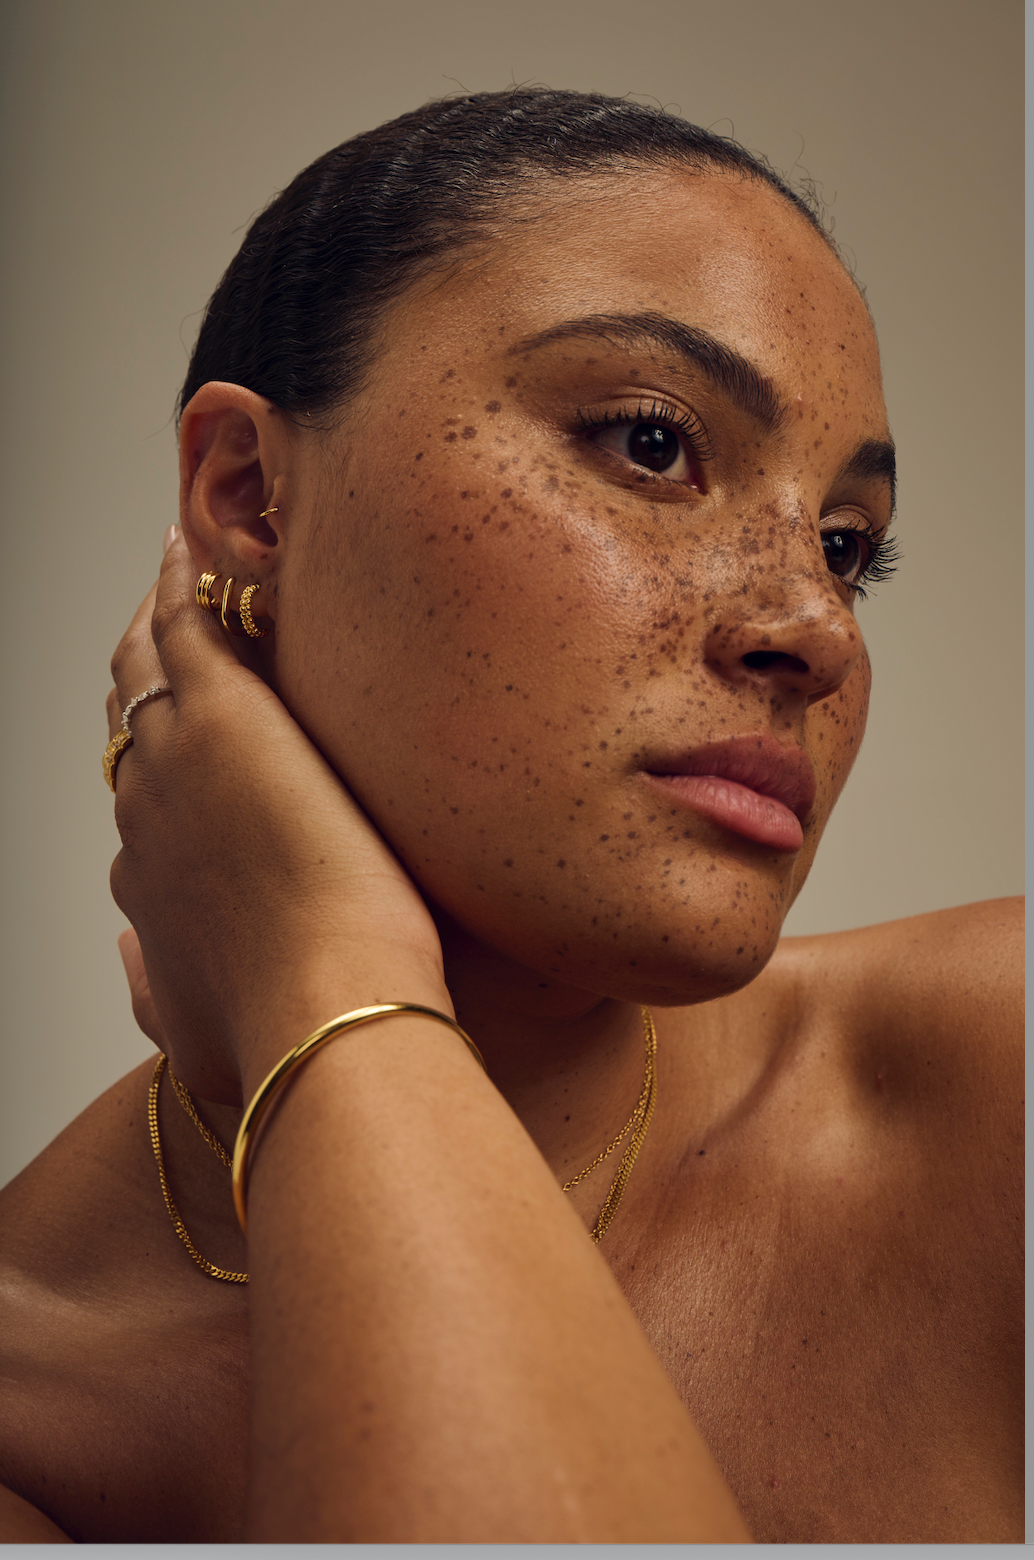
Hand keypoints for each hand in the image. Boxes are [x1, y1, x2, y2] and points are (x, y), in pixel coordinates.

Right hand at [107, 529, 448, 1102]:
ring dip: (155, 622)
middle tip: (170, 638)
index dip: (156, 767)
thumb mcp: (194, 1029)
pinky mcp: (222, 712)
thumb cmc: (282, 1031)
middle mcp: (142, 811)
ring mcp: (174, 756)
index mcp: (146, 879)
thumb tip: (132, 958)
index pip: (139, 804)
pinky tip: (186, 549)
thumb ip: (156, 989)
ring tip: (177, 581)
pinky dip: (178, 583)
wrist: (321, 1007)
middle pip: (128, 724)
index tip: (183, 746)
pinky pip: (182, 621)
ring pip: (144, 666)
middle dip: (143, 681)